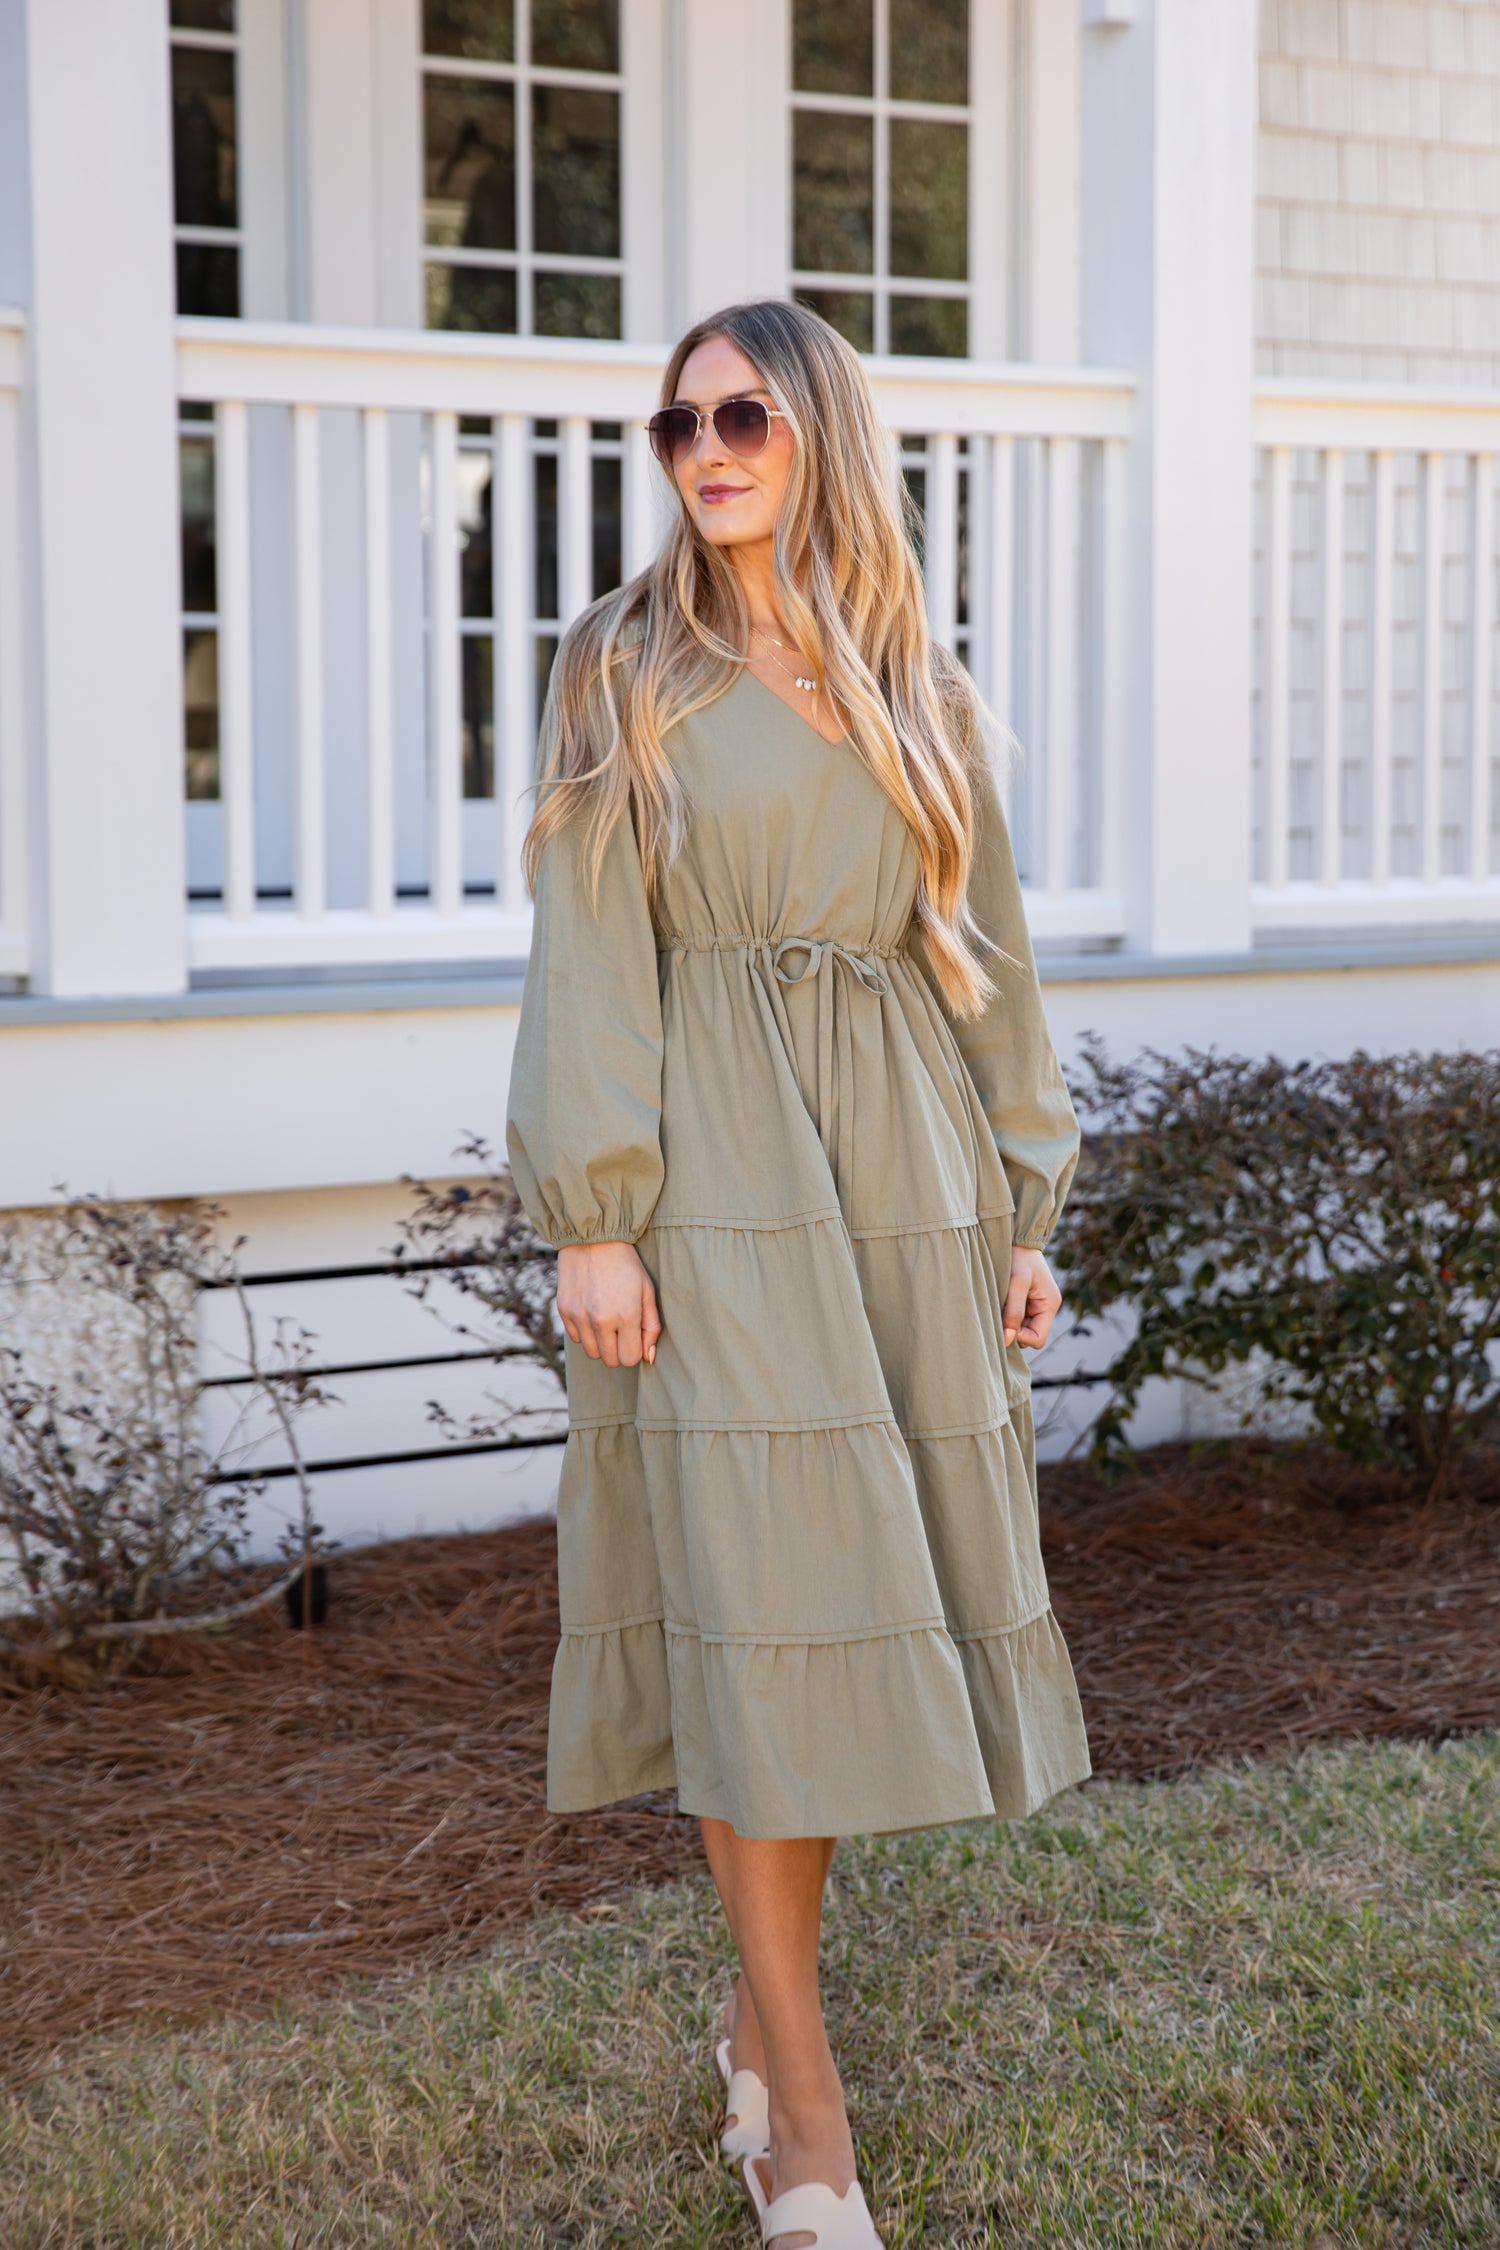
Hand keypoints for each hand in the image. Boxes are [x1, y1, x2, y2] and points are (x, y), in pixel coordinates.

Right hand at [556, 1241, 661, 1367]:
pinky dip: (585, 1332)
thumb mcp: (647, 1291)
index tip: (635, 1336)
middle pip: (610, 1360)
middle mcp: (600, 1320)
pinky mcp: (564, 1311)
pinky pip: (576, 1339)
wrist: (593, 1238)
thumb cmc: (626, 1265)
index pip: (630, 1358)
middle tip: (622, 1330)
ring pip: (592, 1353)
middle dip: (619, 1350)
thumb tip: (648, 1358)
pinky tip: (592, 1313)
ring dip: (601, 1344)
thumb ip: (652, 1327)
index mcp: (626, 1315)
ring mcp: (579, 1317)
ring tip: (607, 1322)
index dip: (635, 1350)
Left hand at [1002, 1246, 1061, 1350]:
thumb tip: (1007, 1339)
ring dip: (1008, 1323)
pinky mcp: (1026, 1302)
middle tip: (998, 1314)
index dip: (1020, 1337)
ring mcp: (1036, 1306)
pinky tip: (1000, 1302)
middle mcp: (1045, 1308)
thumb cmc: (1020, 1257)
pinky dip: (1007, 1315)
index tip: (1004, 1324)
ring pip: (1021, 1329)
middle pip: (1029, 1336)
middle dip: (1013, 1330)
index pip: (1038, 1339)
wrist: (1018, 1238)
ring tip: (1000, 1304)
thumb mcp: (1017, 1283)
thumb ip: (1013, 1312)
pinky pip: (1016, 1319)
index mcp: (1049, 1305)